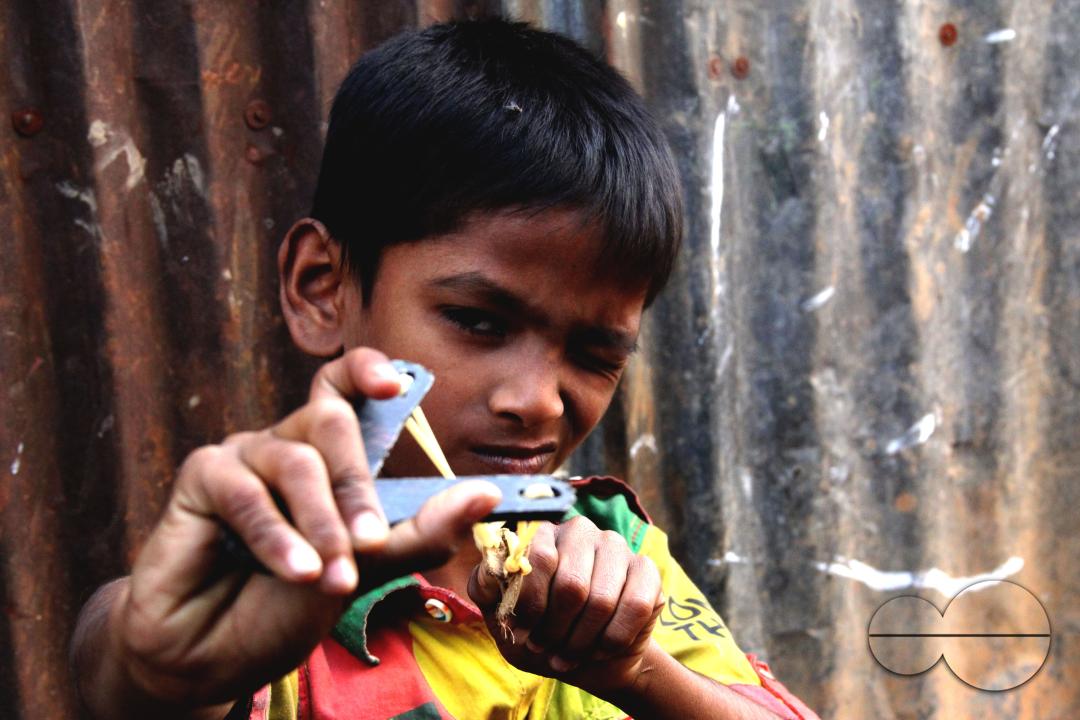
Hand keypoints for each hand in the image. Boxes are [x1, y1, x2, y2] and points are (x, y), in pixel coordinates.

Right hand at [82, 348, 500, 714]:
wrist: (218, 654)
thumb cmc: (289, 605)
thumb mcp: (368, 569)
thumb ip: (423, 530)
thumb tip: (487, 494)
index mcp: (327, 455)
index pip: (343, 386)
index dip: (366, 369)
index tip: (396, 385)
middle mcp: (286, 444)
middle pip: (331, 421)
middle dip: (358, 485)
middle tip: (369, 544)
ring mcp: (243, 456)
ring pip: (297, 460)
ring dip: (322, 524)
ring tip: (332, 577)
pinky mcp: (202, 477)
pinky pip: (247, 491)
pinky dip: (277, 537)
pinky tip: (296, 571)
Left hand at [467, 516, 664, 698]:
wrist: (589, 660)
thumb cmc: (540, 633)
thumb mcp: (503, 617)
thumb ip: (486, 588)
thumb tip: (488, 570)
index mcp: (542, 533)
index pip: (538, 557)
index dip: (530, 605)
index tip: (524, 632)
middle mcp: (579, 531)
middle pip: (571, 585)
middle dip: (557, 630)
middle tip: (548, 650)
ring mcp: (616, 546)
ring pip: (601, 600)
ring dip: (583, 641)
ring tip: (571, 654)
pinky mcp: (646, 570)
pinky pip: (634, 606)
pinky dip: (614, 639)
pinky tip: (603, 647)